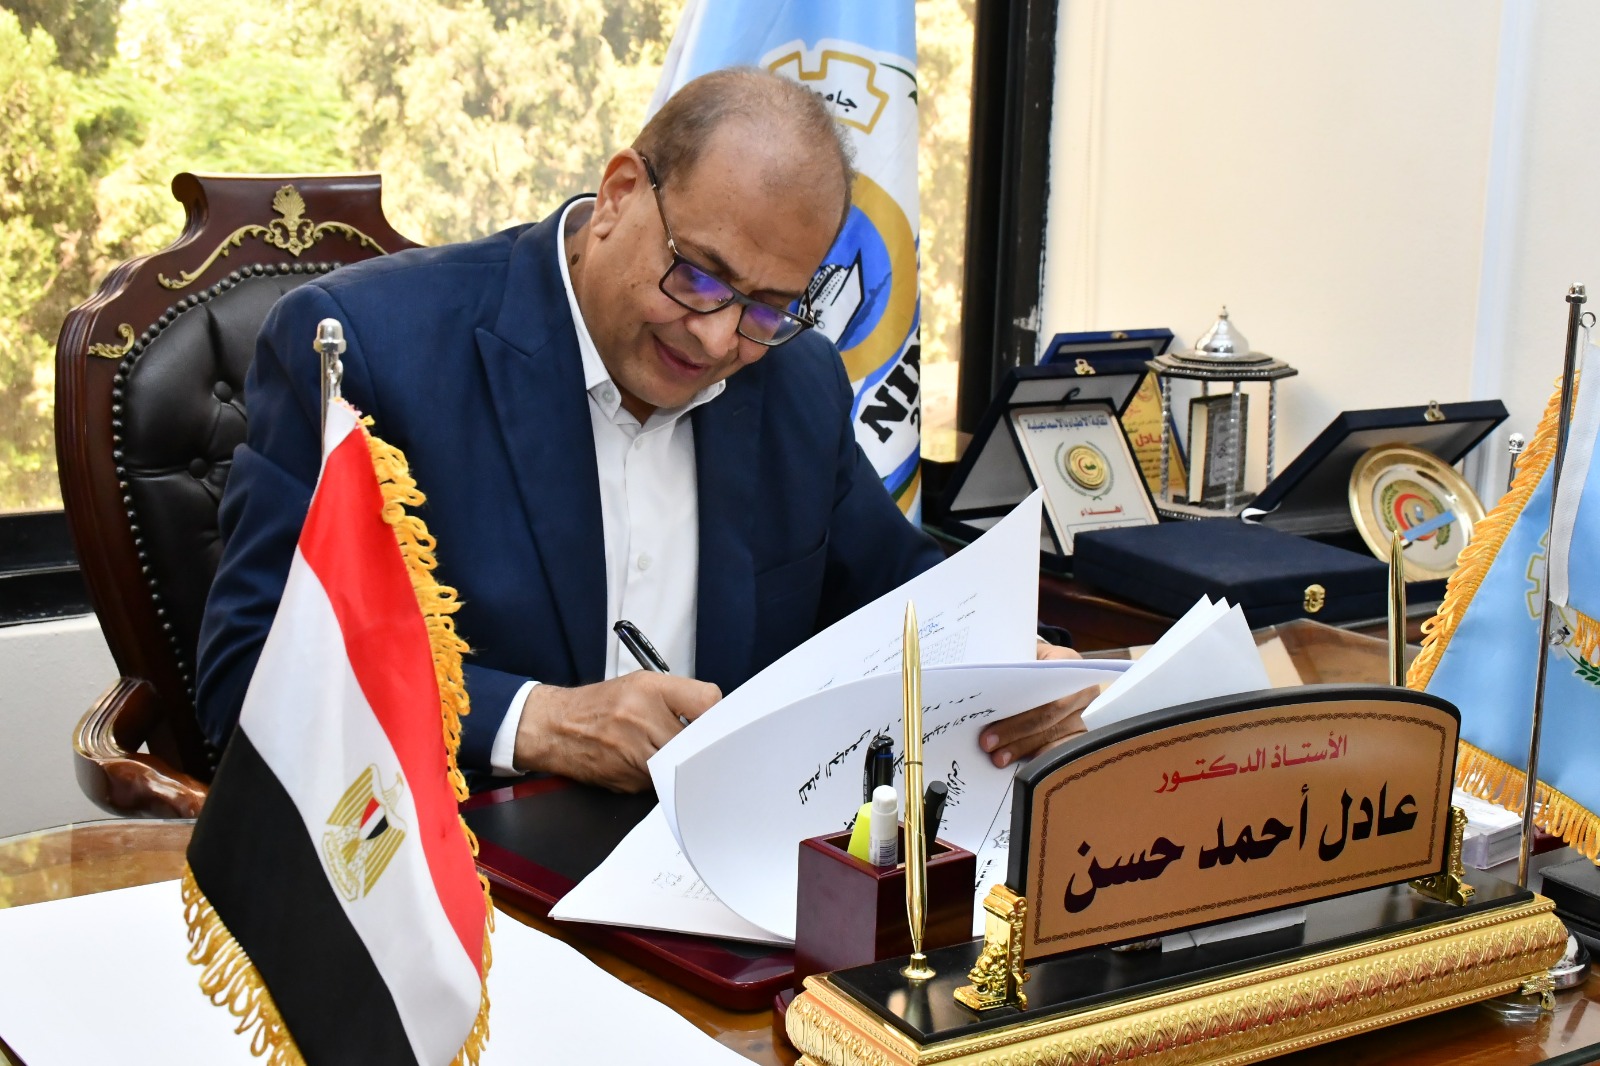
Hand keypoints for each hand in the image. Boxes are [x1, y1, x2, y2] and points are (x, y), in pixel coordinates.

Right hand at [512, 672, 721, 791]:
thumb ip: (679, 695)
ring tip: (665, 748)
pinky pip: (662, 782)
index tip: (713, 720)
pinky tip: (646, 761)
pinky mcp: (630, 782)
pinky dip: (661, 775)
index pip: (706, 701)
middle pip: (698, 740)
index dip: (714, 714)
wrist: (557, 728)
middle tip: (696, 741)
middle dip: (700, 743)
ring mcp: (635, 754)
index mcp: (650, 690)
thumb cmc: (601, 705)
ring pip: (682, 765)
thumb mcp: (640, 683)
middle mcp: (642, 720)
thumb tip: (715, 714)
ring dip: (681, 761)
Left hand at [978, 640, 1097, 768]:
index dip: (1020, 700)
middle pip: (1049, 713)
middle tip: (988, 743)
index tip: (993, 713)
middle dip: (1015, 730)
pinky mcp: (1086, 734)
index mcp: (1067, 662)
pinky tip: (1022, 765)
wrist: (1054, 671)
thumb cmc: (1032, 663)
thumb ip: (1010, 667)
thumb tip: (982, 688)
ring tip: (999, 757)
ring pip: (1055, 735)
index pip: (1045, 683)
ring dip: (1024, 748)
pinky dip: (1040, 757)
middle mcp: (1083, 689)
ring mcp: (1088, 714)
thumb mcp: (1024, 656)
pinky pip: (1063, 750)